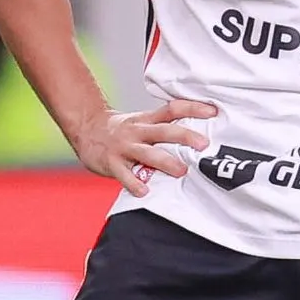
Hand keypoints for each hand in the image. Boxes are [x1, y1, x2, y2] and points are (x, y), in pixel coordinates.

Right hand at [69, 97, 220, 195]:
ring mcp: (124, 147)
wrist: (86, 130)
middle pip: (164, 131)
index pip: (172, 109)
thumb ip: (163, 131)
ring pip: (147, 153)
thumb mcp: (141, 123)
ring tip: (181, 171)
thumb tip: (195, 139)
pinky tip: (144, 191)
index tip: (213, 111)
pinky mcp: (112, 163)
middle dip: (185, 136)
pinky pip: (124, 174)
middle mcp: (138, 131)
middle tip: (204, 144)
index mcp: (147, 120)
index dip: (192, 108)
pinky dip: (134, 183)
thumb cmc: (121, 131)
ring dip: (165, 162)